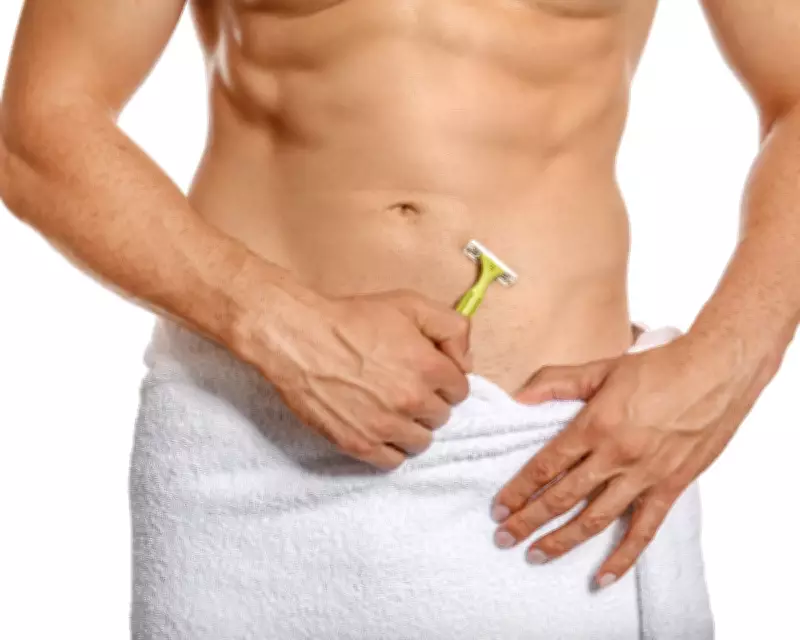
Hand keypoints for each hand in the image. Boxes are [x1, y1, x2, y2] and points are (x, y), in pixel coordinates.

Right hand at [249, 289, 471, 469]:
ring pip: (420, 442)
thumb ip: (451, 327)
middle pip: (441, 416)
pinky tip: (379, 429)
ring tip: (391, 410)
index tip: (426, 372)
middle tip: (404, 387)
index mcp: (429, 367)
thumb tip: (465, 361)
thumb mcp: (410, 304)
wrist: (300, 338)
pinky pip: (392, 461)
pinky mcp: (359, 443)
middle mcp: (412, 401)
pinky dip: (390, 448)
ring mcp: (386, 426)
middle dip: (428, 403)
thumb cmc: (352, 318)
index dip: (444, 379)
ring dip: (411, 427)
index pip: (460, 390)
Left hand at [490, 332, 780, 586]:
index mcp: (594, 426)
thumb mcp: (601, 368)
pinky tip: (602, 578)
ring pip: (595, 519)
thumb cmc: (658, 368)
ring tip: (535, 556)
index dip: (519, 490)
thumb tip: (520, 397)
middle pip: (563, 497)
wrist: (716, 373)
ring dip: (562, 541)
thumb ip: (557, 382)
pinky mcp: (670, 489)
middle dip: (529, 521)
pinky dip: (623, 558)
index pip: (545, 466)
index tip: (499, 508)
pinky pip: (643, 531)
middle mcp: (615, 456)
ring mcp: (643, 476)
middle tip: (504, 538)